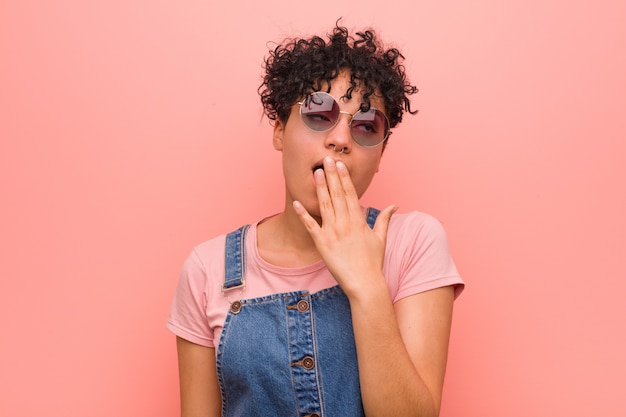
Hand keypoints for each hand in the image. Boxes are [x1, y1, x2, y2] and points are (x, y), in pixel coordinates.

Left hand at [293, 156, 397, 296]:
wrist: (365, 284)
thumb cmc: (373, 262)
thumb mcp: (381, 238)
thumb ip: (385, 219)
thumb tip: (394, 205)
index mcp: (359, 220)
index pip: (351, 193)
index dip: (344, 177)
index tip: (340, 164)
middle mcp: (345, 223)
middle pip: (337, 194)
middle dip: (331, 175)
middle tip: (326, 159)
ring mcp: (333, 233)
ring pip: (325, 205)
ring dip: (320, 188)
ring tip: (315, 172)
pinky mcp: (322, 244)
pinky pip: (310, 226)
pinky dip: (303, 214)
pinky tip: (297, 202)